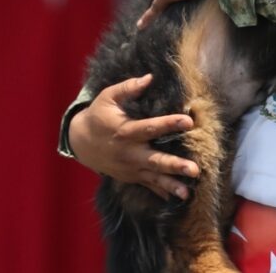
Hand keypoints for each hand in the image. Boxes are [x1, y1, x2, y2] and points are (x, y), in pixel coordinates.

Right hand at [67, 74, 199, 200]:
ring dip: (172, 185)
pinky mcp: (131, 176)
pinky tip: (177, 199)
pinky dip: (162, 193)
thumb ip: (128, 88)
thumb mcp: (108, 97)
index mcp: (125, 131)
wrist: (81, 142)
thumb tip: (150, 77)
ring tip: (187, 193)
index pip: (150, 127)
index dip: (169, 124)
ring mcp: (130, 167)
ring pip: (153, 177)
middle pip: (155, 160)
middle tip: (194, 170)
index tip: (189, 121)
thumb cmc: (98, 115)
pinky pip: (148, 186)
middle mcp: (129, 152)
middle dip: (175, 165)